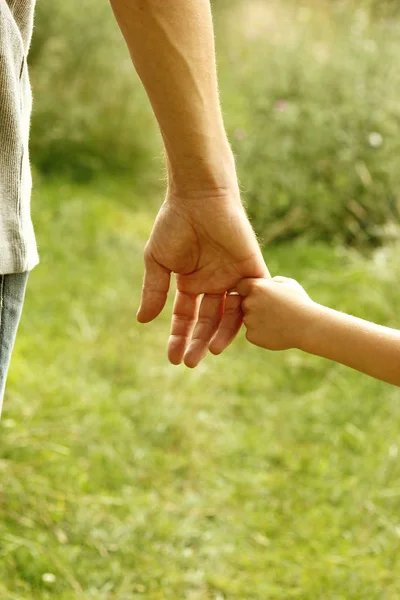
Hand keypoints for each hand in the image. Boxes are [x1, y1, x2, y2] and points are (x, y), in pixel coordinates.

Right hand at [136, 186, 269, 366]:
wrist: (198, 198)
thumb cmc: (174, 224)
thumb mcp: (158, 262)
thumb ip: (154, 291)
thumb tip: (142, 320)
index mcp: (190, 282)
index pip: (185, 317)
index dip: (178, 337)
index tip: (172, 357)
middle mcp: (212, 283)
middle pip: (207, 321)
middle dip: (198, 341)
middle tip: (190, 362)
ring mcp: (232, 277)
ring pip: (231, 314)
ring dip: (222, 334)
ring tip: (212, 352)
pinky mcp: (251, 268)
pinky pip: (255, 296)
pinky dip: (249, 314)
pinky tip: (238, 332)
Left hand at [236, 276, 316, 350]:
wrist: (308, 326)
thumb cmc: (300, 303)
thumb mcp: (288, 284)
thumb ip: (271, 281)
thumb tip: (263, 283)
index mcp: (256, 287)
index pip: (241, 286)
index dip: (249, 290)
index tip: (261, 295)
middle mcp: (248, 302)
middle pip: (244, 303)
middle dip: (254, 306)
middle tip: (273, 310)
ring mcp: (249, 320)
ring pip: (248, 319)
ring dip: (258, 320)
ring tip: (278, 321)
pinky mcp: (251, 335)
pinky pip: (252, 332)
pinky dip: (261, 333)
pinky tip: (276, 330)